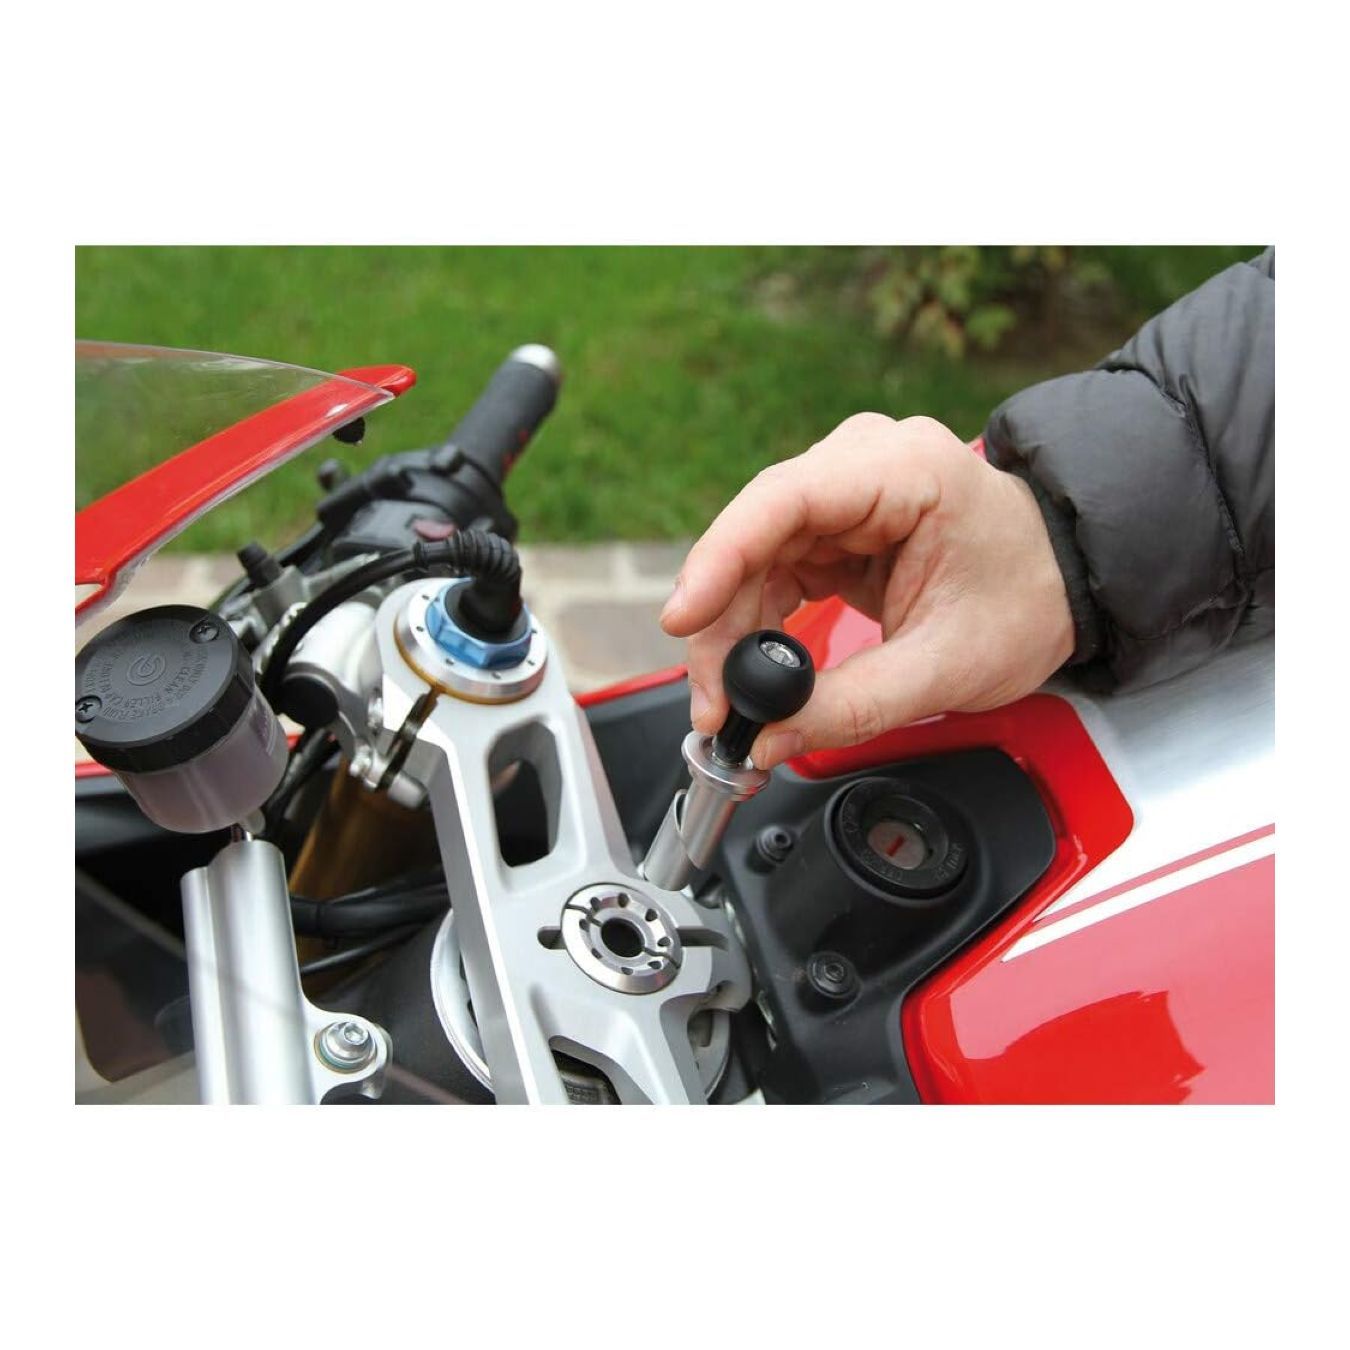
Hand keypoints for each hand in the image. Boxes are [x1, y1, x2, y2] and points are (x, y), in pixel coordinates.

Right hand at [659, 413, 1074, 767]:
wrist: (1067, 583)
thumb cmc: (1029, 600)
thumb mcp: (946, 668)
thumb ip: (852, 705)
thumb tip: (767, 735)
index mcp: (905, 470)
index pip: (784, 500)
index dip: (721, 559)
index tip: (684, 620)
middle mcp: (863, 465)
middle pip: (755, 535)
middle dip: (722, 622)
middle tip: (714, 703)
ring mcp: (846, 493)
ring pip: (753, 558)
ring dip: (733, 632)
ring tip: (733, 703)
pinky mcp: (836, 527)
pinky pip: (773, 571)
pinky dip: (756, 625)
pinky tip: (756, 672)